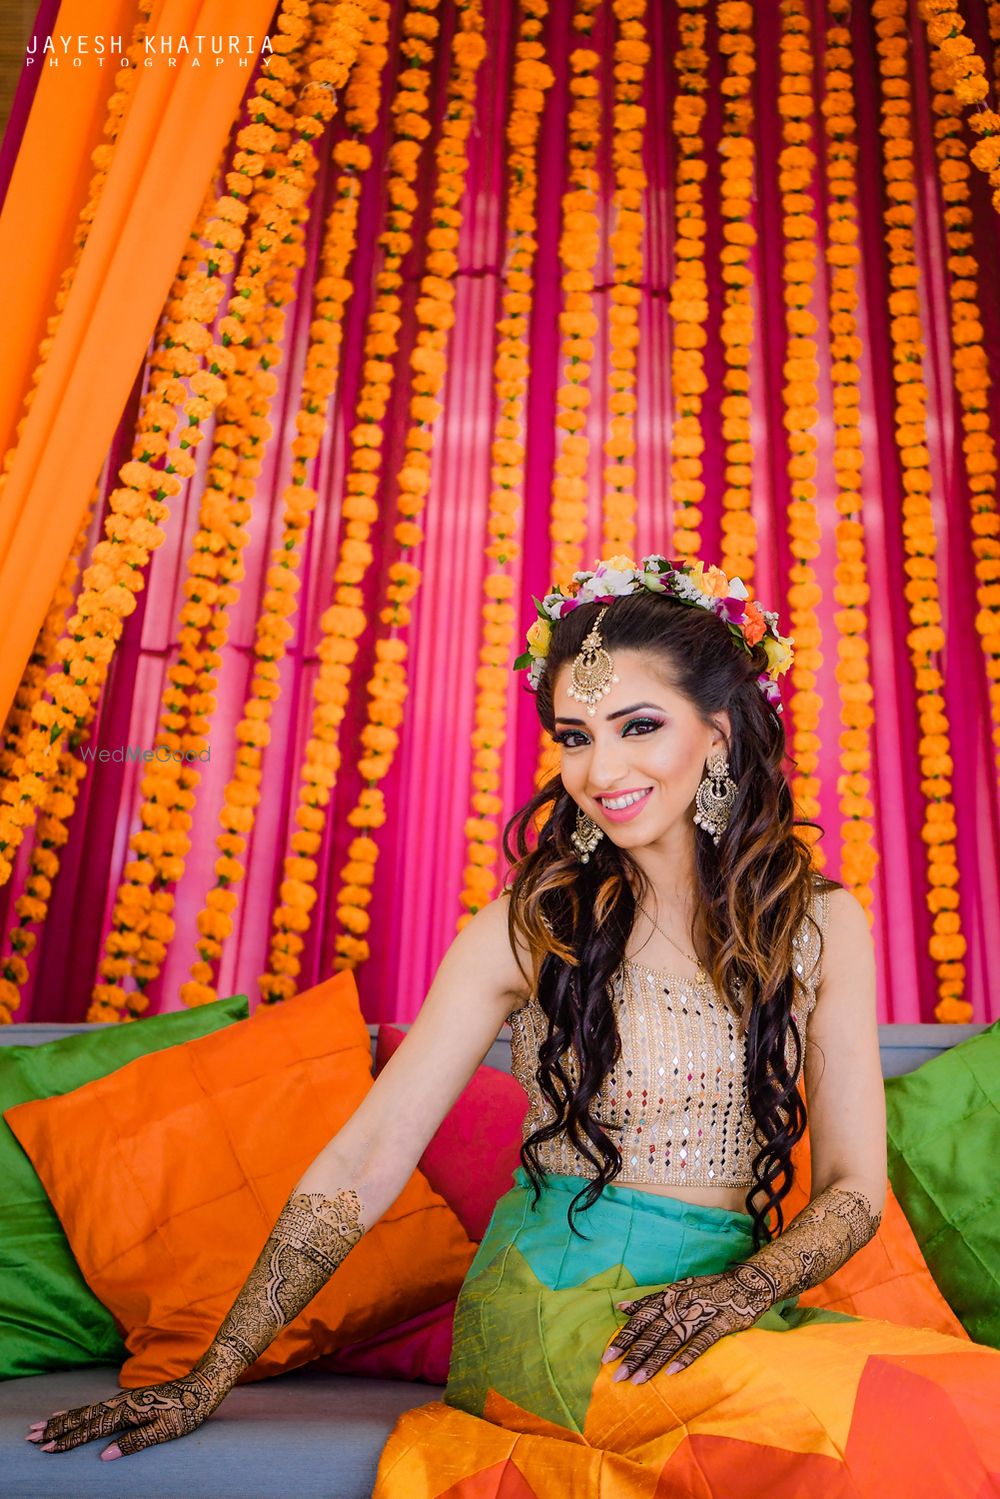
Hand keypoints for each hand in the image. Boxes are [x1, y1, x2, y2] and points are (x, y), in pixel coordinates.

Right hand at [24, 1366, 231, 1460]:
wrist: (202, 1384)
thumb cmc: (187, 1412)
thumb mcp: (165, 1432)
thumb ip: (134, 1442)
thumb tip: (105, 1456)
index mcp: (127, 1413)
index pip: (92, 1430)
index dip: (69, 1440)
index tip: (47, 1449)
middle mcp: (121, 1404)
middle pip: (82, 1417)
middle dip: (57, 1428)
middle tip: (31, 1437)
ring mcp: (123, 1400)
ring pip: (86, 1410)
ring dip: (63, 1418)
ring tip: (41, 1425)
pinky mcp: (127, 1399)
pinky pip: (96, 1405)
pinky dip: (79, 1409)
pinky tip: (72, 1412)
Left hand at [601, 1263, 775, 1383]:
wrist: (747, 1282)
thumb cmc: (707, 1289)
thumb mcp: (677, 1289)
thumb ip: (649, 1300)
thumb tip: (621, 1307)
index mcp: (669, 1297)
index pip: (641, 1318)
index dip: (624, 1338)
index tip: (606, 1357)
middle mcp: (681, 1305)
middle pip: (653, 1333)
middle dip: (634, 1356)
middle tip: (618, 1377)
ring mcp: (701, 1314)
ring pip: (672, 1340)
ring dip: (654, 1362)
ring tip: (638, 1381)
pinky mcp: (720, 1324)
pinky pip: (701, 1343)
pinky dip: (686, 1357)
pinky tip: (672, 1372)